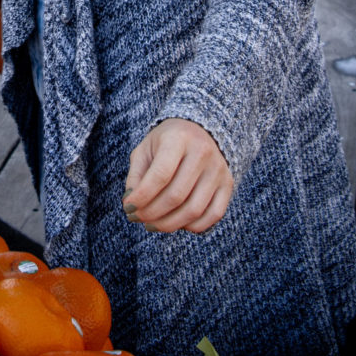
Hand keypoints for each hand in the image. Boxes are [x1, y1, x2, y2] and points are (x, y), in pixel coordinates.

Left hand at [122, 118, 233, 233]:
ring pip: (194, 210)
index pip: (160, 175)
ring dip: (169, 224)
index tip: (128, 207)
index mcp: (178, 138)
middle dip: (152, 213)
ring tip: (152, 224)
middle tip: (137, 218)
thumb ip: (136, 175)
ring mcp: (218, 169)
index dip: (142, 197)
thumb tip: (131, 205)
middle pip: (176, 196)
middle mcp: (202, 152)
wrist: (200, 130)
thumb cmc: (166, 142)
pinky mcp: (228, 184)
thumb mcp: (145, 149)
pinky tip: (176, 223)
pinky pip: (213, 215)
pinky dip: (193, 226)